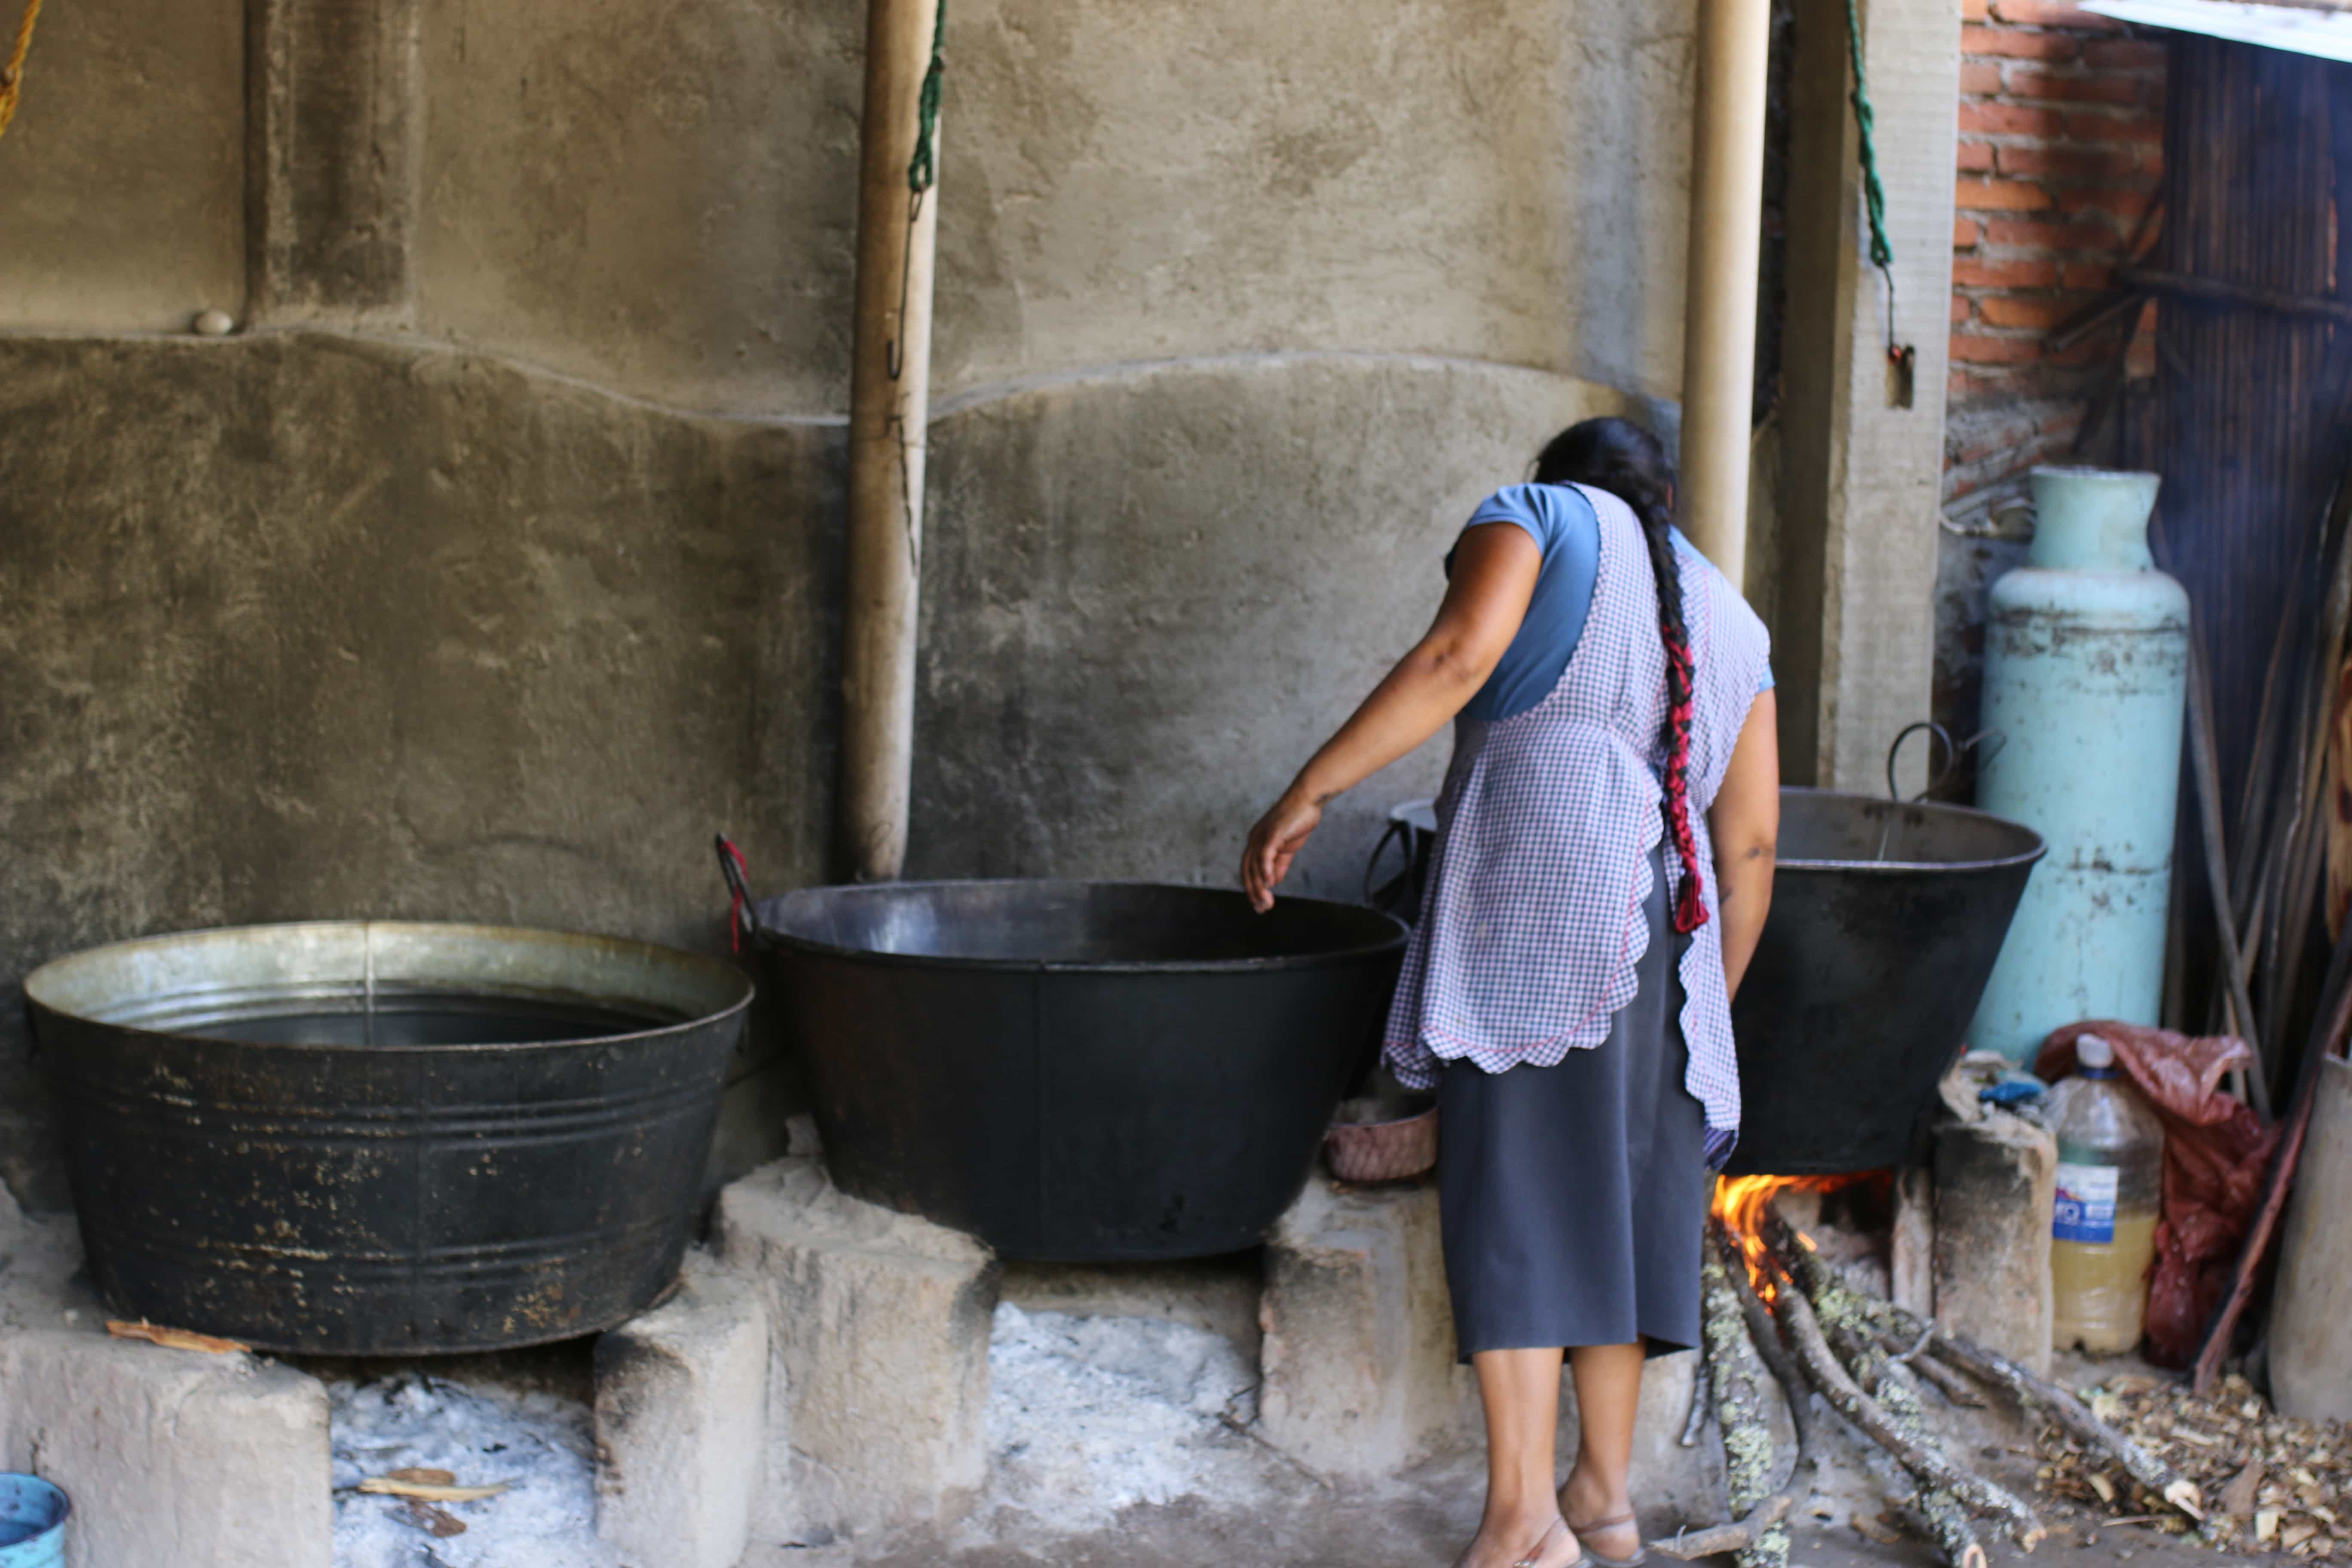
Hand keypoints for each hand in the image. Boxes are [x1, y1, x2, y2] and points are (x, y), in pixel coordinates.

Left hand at [1241, 788, 1322, 912]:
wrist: (1307, 800)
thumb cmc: (1297, 821)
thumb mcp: (1286, 848)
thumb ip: (1279, 865)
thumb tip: (1272, 883)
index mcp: (1256, 842)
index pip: (1249, 869)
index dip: (1252, 888)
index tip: (1259, 905)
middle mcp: (1255, 839)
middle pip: (1248, 870)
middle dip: (1253, 892)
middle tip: (1261, 909)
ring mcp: (1262, 836)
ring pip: (1255, 866)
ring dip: (1259, 886)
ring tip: (1266, 903)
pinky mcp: (1273, 834)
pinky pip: (1265, 855)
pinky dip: (1266, 870)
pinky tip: (1270, 884)